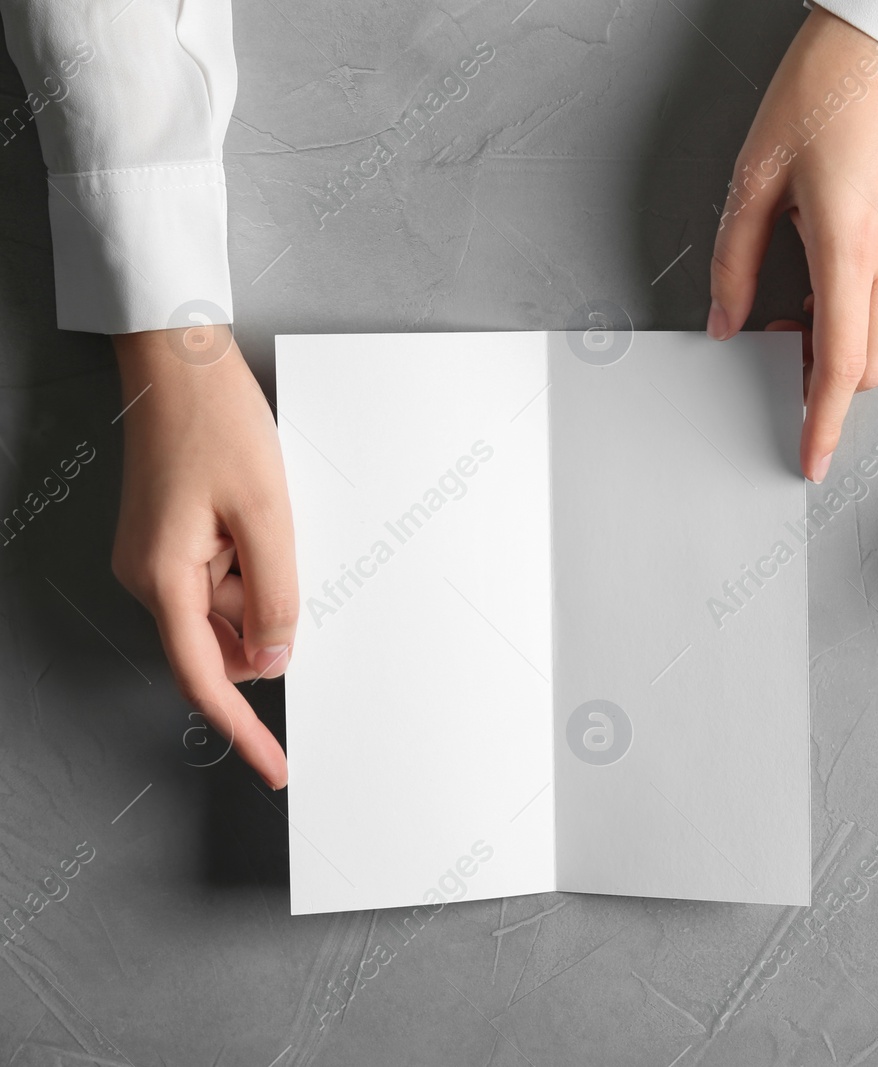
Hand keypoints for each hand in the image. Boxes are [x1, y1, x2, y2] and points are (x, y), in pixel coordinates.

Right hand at [111, 327, 295, 788]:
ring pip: (227, 606)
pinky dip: (249, 559)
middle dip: (264, 611)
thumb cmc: (219, 425)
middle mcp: (148, 578)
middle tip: (275, 537)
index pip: (207, 679)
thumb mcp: (267, 515)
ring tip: (261, 509)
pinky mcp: (169, 541)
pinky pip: (221, 576)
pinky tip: (253, 511)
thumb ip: (275, 595)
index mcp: (164, 579)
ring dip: (259, 574)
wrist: (180, 363)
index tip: (277, 767)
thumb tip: (276, 662)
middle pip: (224, 639)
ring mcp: (156, 560)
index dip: (245, 728)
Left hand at [710, 8, 877, 481]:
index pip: (840, 363)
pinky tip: (834, 294)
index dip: (823, 421)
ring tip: (801, 321)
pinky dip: (869, 323)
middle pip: (870, 365)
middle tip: (780, 356)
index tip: (812, 458)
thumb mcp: (755, 175)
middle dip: (829, 383)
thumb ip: (735, 259)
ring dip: (849, 352)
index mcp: (849, 246)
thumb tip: (726, 321)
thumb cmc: (825, 93)